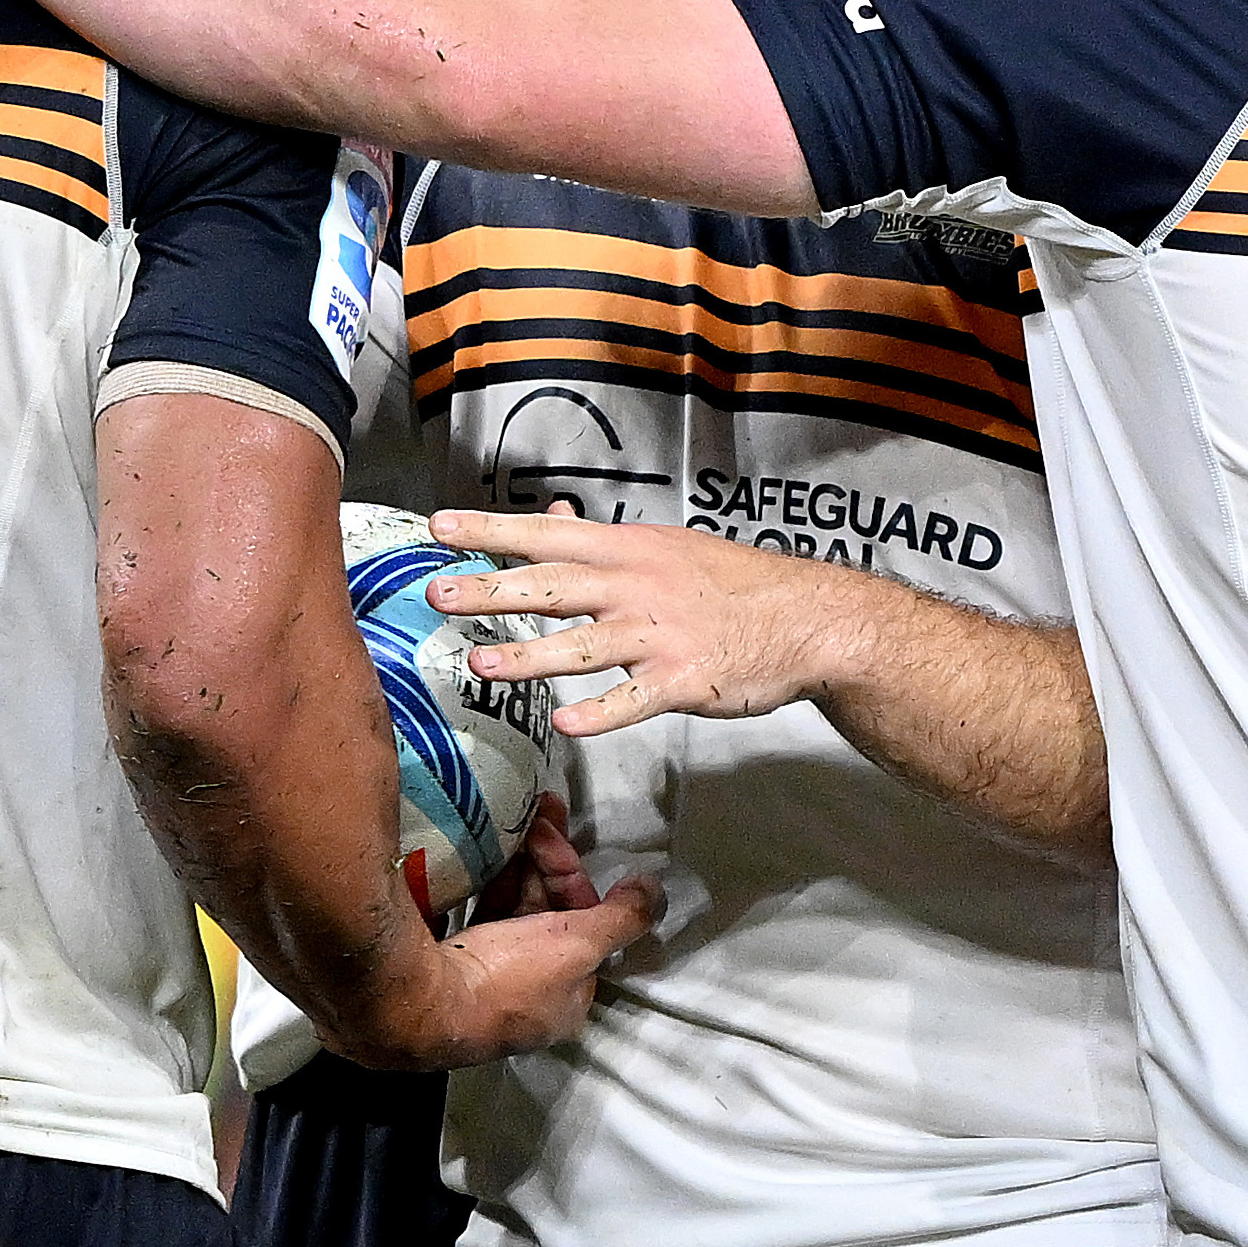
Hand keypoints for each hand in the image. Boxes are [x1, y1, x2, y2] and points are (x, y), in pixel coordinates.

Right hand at [414, 818, 656, 1056]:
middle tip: (531, 819)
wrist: (416, 1001)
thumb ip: (622, 918)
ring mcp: (483, 979)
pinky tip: (472, 855)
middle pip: (545, 915)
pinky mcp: (445, 965)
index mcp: (565, 996)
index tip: (553, 836)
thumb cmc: (507, 978)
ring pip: (508, 911)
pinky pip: (472, 915)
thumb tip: (655, 890)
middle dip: (542, 863)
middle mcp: (527, 992)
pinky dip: (479, 884)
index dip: (572, 876)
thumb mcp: (580, 946)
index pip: (582, 926)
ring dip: (512, 866)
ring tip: (504, 823)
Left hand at [427, 507, 859, 735]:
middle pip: (554, 586)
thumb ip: (608, 544)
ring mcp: (660, 635)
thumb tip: (558, 519)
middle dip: (492, 590)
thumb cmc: (734, 584)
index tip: (438, 526)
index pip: (548, 534)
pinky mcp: (684, 679)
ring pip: (585, 646)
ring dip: (531, 657)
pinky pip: (635, 700)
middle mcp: (637, 586)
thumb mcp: (669, 549)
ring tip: (481, 666)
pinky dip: (601, 714)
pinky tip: (565, 726)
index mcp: (629, 549)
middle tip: (438, 594)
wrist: (809, 618)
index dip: (491, 530)